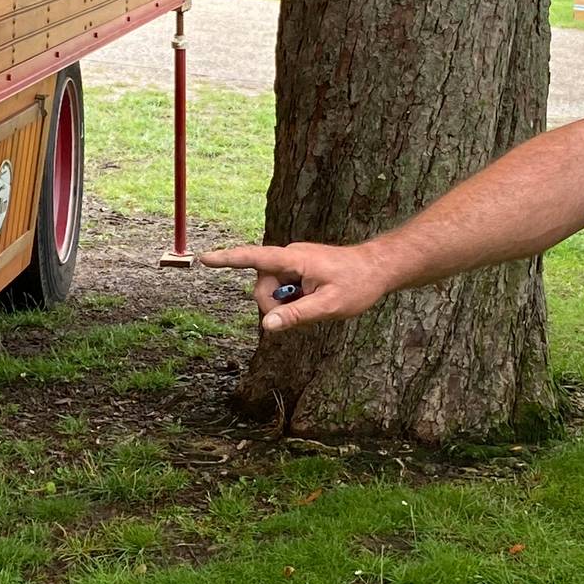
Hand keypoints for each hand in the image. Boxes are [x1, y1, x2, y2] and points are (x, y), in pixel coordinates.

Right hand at [197, 241, 393, 330]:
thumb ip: (297, 315)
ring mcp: (294, 263)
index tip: (204, 259)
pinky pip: (284, 290)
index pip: (254, 258)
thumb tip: (267, 327)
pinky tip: (313, 302)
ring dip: (286, 305)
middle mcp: (290, 256)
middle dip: (273, 306)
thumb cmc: (358, 284)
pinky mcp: (299, 270)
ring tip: (315, 306)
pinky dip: (293, 301)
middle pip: (261, 286)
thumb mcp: (329, 305)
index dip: (228, 259)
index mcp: (294, 258)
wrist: (379, 269)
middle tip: (300, 316)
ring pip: (272, 291)